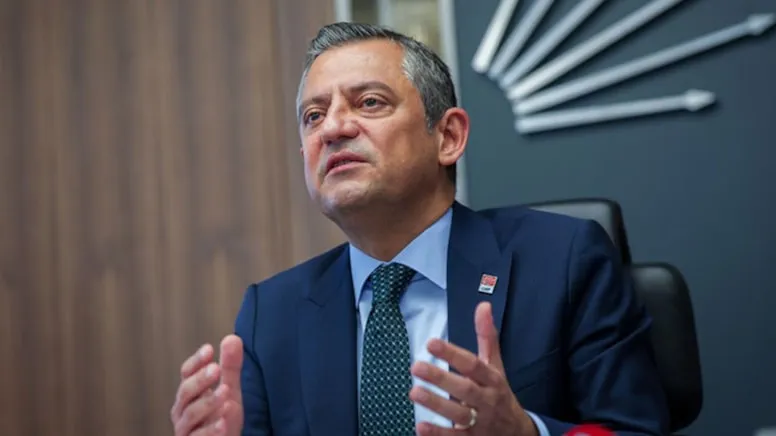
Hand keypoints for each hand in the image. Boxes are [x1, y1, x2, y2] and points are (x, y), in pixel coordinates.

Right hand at [170, 335, 243, 435]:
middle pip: (186, 391)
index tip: (209, 349)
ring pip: (191, 414)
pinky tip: (223, 422)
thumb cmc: (222, 417)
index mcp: (189, 393)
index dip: (196, 361)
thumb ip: (230, 367)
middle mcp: (182, 409)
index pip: (187, 373)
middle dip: (200, 380)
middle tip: (216, 368)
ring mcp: (186, 428)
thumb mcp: (229, 390)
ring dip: (208, 402)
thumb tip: (232, 338)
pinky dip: (210, 430)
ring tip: (225, 392)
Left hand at [409, 302, 537, 435]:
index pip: (473, 364)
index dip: (453, 354)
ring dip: (436, 404)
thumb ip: (487, 336)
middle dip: (441, 379)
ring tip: (414, 392)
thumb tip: (483, 306)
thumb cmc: (499, 393)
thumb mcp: (495, 365)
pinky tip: (421, 427)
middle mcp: (487, 400)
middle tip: (416, 366)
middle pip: (466, 389)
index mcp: (492, 379)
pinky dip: (438, 434)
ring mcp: (480, 422)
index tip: (431, 343)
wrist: (518, 433)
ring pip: (459, 414)